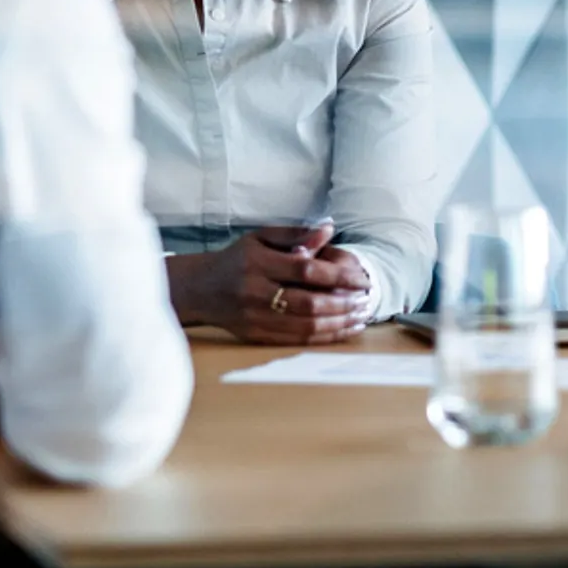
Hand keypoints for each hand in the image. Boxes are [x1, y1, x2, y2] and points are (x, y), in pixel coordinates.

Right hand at [169, 222, 372, 344]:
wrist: (201, 288)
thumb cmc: (237, 258)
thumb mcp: (262, 238)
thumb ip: (296, 234)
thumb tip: (329, 227)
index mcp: (258, 263)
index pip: (306, 270)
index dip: (339, 276)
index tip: (362, 279)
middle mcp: (255, 292)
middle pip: (309, 303)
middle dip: (343, 304)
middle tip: (366, 301)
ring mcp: (255, 317)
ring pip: (305, 326)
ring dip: (339, 323)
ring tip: (360, 316)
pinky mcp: (256, 336)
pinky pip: (296, 340)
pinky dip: (324, 337)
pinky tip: (342, 330)